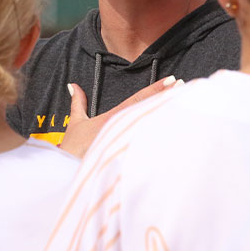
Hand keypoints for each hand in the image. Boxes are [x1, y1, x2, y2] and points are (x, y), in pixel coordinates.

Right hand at [59, 76, 181, 157]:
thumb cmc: (72, 149)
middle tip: (183, 85)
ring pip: (150, 126)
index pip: (138, 99)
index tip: (171, 80)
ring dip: (166, 115)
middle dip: (165, 97)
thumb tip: (73, 86)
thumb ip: (77, 103)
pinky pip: (146, 146)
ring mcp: (124, 142)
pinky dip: (160, 137)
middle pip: (148, 110)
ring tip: (183, 103)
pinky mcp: (125, 156)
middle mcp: (121, 128)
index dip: (155, 89)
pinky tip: (175, 132)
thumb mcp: (75, 123)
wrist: (65, 170)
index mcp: (112, 118)